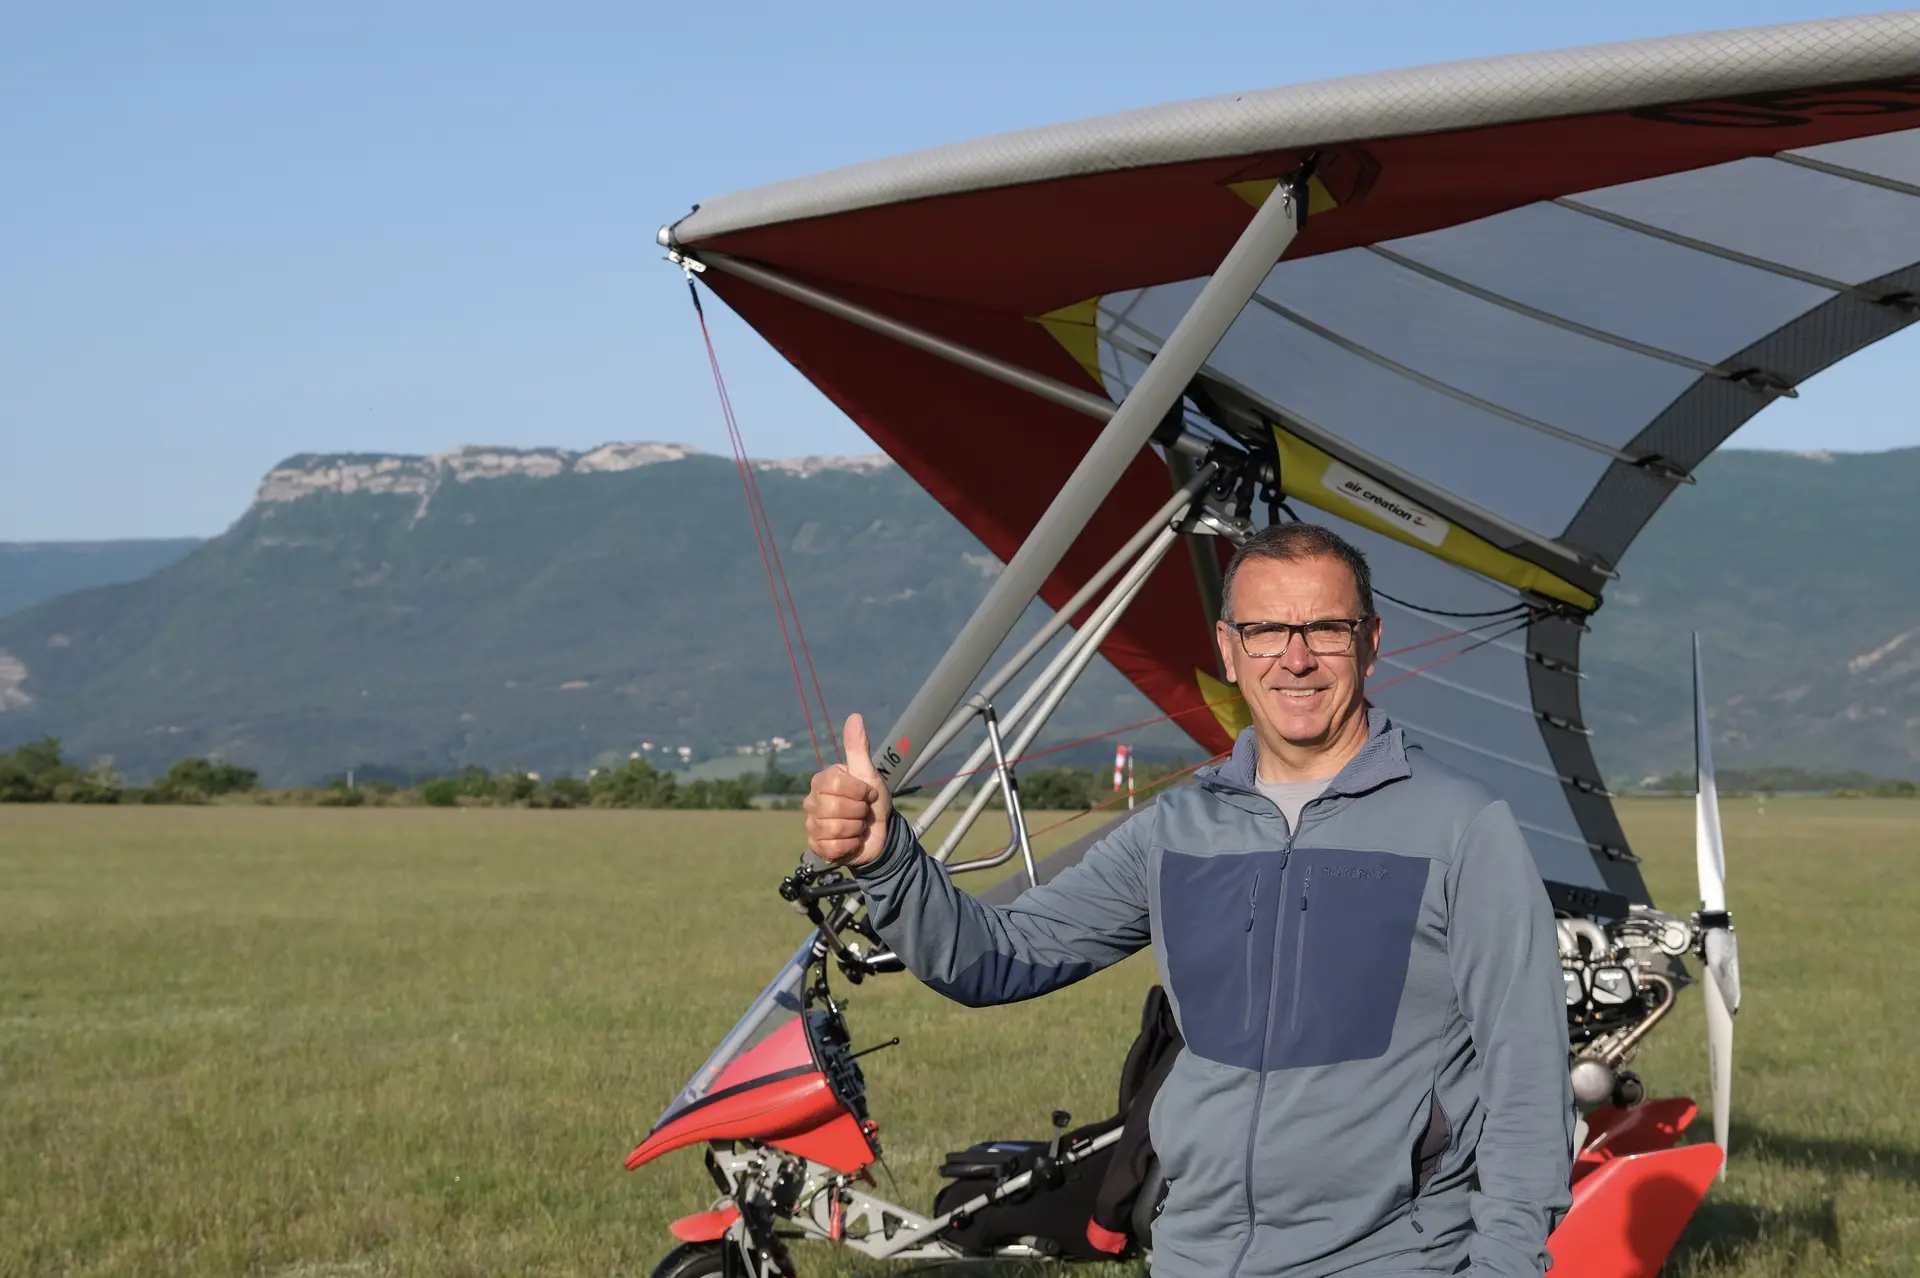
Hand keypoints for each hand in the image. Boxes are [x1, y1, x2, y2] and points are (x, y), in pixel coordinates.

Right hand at [804, 713, 893, 867]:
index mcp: (823, 781)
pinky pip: (832, 847)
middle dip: (859, 812)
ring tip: (858, 827)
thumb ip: (858, 748)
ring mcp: (812, 824)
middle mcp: (812, 801)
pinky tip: (851, 841)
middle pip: (835, 807)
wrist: (881, 834)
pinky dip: (849, 846)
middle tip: (863, 812)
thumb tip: (854, 716)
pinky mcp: (816, 846)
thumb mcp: (869, 774)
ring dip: (856, 829)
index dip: (860, 791)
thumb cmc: (872, 802)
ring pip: (834, 828)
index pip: (836, 783)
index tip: (868, 794)